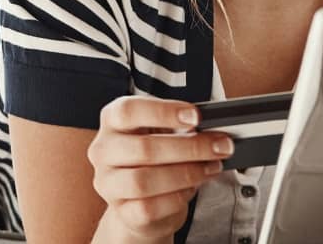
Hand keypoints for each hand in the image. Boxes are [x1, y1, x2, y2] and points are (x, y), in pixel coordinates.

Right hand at [88, 96, 230, 241]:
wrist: (141, 203)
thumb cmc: (153, 161)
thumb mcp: (161, 133)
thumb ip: (179, 127)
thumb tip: (212, 131)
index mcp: (112, 122)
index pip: (128, 111)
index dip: (163, 112)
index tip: (195, 117)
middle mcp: (103, 151)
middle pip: (143, 148)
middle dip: (189, 148)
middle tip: (219, 146)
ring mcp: (108, 183)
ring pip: (143, 181)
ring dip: (186, 174)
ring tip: (209, 168)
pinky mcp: (121, 211)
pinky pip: (148, 208)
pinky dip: (177, 198)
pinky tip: (191, 189)